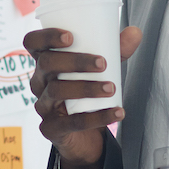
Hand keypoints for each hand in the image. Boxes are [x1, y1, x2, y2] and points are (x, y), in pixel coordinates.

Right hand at [23, 25, 140, 168]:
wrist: (84, 136)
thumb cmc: (86, 92)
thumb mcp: (100, 70)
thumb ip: (117, 51)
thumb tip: (135, 32)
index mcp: (45, 62)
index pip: (32, 42)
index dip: (46, 36)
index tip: (70, 36)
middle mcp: (39, 82)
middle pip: (47, 64)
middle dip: (75, 61)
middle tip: (103, 63)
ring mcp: (42, 105)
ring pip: (57, 91)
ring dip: (86, 87)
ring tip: (111, 88)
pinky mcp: (50, 128)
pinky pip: (71, 122)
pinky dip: (97, 118)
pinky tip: (116, 112)